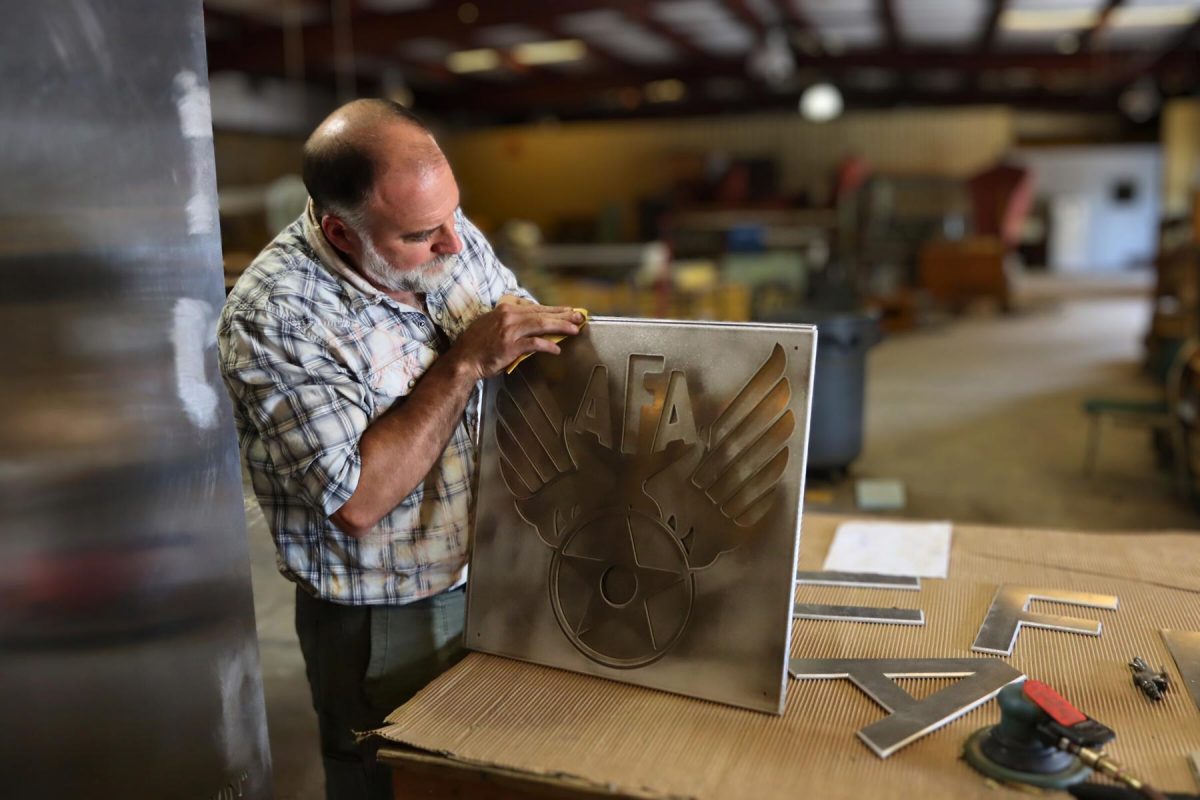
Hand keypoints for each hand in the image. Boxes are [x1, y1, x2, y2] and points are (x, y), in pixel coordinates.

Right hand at [450, 303, 582, 380]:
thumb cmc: (477, 345)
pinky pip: (533, 344)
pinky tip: (557, 349)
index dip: (554, 309)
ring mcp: (509, 330)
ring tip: (574, 329)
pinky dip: (547, 345)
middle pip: (541, 313)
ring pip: (541, 325)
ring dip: (560, 326)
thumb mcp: (491, 324)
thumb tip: (529, 322)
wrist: (464, 360)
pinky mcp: (510, 346)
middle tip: (580, 317)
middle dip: (563, 315)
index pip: (535, 307)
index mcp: (505, 309)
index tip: (568, 311)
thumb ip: (510, 320)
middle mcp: (508, 316)